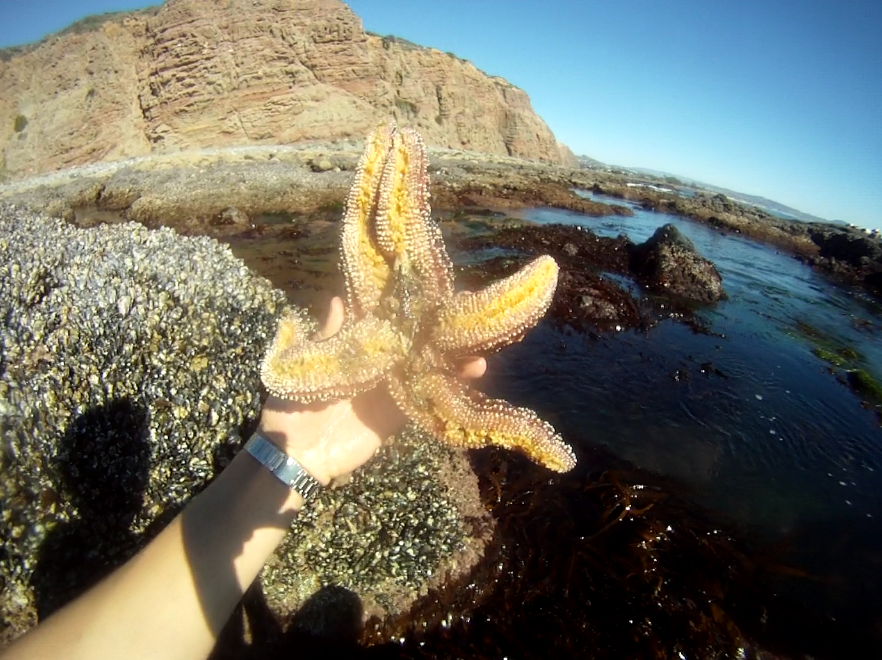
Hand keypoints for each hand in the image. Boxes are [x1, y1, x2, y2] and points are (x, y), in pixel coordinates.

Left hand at [257, 297, 485, 484]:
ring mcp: (389, 390)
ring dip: (451, 359)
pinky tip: (470, 375)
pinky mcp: (397, 416)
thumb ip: (328, 337)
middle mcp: (377, 366)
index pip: (384, 322)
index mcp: (354, 350)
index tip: (430, 289)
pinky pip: (425, 400)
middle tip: (465, 311)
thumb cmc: (291, 406)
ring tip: (478, 348)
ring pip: (425, 369)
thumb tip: (341, 299)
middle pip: (412, 343)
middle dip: (438, 330)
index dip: (405, 307)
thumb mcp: (303, 366)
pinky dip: (447, 389)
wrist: (294, 455)